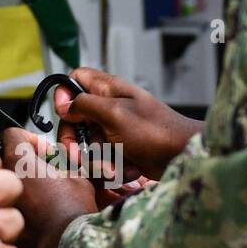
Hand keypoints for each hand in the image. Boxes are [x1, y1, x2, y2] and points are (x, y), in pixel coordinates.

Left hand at [0, 126, 98, 247]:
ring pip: (5, 188)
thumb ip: (67, 166)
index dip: (30, 138)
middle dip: (26, 166)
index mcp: (20, 163)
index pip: (12, 135)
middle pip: (8, 162)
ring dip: (23, 190)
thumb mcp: (80, 180)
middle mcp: (3, 181)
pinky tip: (38, 219)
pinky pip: (5, 211)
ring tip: (44, 200)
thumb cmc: (73, 214)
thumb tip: (65, 164)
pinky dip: (21, 211)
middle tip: (46, 176)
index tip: (43, 150)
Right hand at [53, 67, 202, 181]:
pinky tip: (130, 168)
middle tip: (79, 156)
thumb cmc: (155, 131)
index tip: (65, 114)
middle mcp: (109, 107)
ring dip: (99, 160)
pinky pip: (104, 159)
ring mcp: (115, 129)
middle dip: (76, 141)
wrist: (182, 157)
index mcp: (108, 90)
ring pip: (89, 144)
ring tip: (116, 166)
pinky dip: (114, 167)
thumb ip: (85, 105)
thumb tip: (63, 104)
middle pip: (75, 119)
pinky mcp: (121, 149)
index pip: (75, 79)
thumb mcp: (115, 114)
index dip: (65, 94)